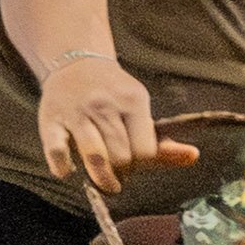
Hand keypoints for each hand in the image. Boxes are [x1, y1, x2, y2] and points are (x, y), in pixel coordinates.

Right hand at [37, 56, 199, 193]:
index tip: (134, 163)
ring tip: (103, 181)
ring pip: (95, 157)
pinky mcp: (51, 120)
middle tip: (117, 170)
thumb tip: (193, 157)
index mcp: (132, 101)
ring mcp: (77, 113)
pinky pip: (57, 152)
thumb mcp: (139, 109)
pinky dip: (63, 168)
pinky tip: (69, 170)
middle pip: (121, 157)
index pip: (145, 150)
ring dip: (101, 178)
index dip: (141, 164)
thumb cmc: (113, 95)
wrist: (75, 63)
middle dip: (121, 172)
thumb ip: (162, 140)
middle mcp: (105, 105)